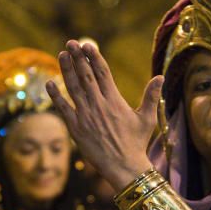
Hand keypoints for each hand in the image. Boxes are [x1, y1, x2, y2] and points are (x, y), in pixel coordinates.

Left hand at [46, 40, 163, 190]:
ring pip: (73, 88)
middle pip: (85, 76)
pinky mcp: (76, 129)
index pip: (102, 73)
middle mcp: (98, 105)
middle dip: (77, 58)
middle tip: (71, 43)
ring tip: (62, 55)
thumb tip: (160, 77)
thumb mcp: (146, 118)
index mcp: (115, 101)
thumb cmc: (136, 143)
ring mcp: (85, 116)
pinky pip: (63, 109)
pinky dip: (56, 96)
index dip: (93, 57)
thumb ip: (151, 96)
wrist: (124, 166)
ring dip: (66, 70)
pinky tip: (49, 84)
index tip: (87, 45)